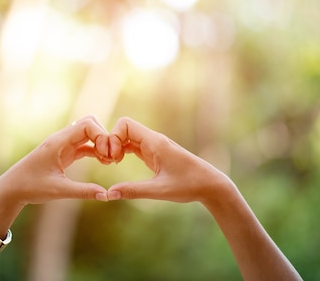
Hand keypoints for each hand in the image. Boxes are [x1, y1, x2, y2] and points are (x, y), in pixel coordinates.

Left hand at [0, 115, 110, 209]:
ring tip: (110, 161)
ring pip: (88, 133)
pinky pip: (84, 145)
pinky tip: (103, 162)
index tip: (108, 154)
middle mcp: (61, 139)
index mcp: (58, 142)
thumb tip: (106, 195)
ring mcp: (63, 145)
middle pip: (90, 123)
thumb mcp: (59, 190)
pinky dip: (95, 150)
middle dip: (104, 136)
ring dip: (101, 143)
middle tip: (112, 156)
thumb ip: (83, 191)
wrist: (12, 189)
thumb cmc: (31, 187)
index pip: (87, 124)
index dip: (102, 135)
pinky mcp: (64, 153)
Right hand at [104, 117, 232, 203]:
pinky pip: (133, 145)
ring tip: (112, 163)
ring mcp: (154, 146)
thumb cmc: (189, 185)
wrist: (210, 184)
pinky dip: (123, 151)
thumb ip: (133, 191)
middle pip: (123, 128)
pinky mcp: (154, 154)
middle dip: (111, 141)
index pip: (125, 124)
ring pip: (127, 137)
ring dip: (116, 146)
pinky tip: (119, 163)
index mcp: (155, 142)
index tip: (113, 158)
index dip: (113, 137)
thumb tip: (109, 194)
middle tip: (109, 161)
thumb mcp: (159, 190)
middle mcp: (153, 140)